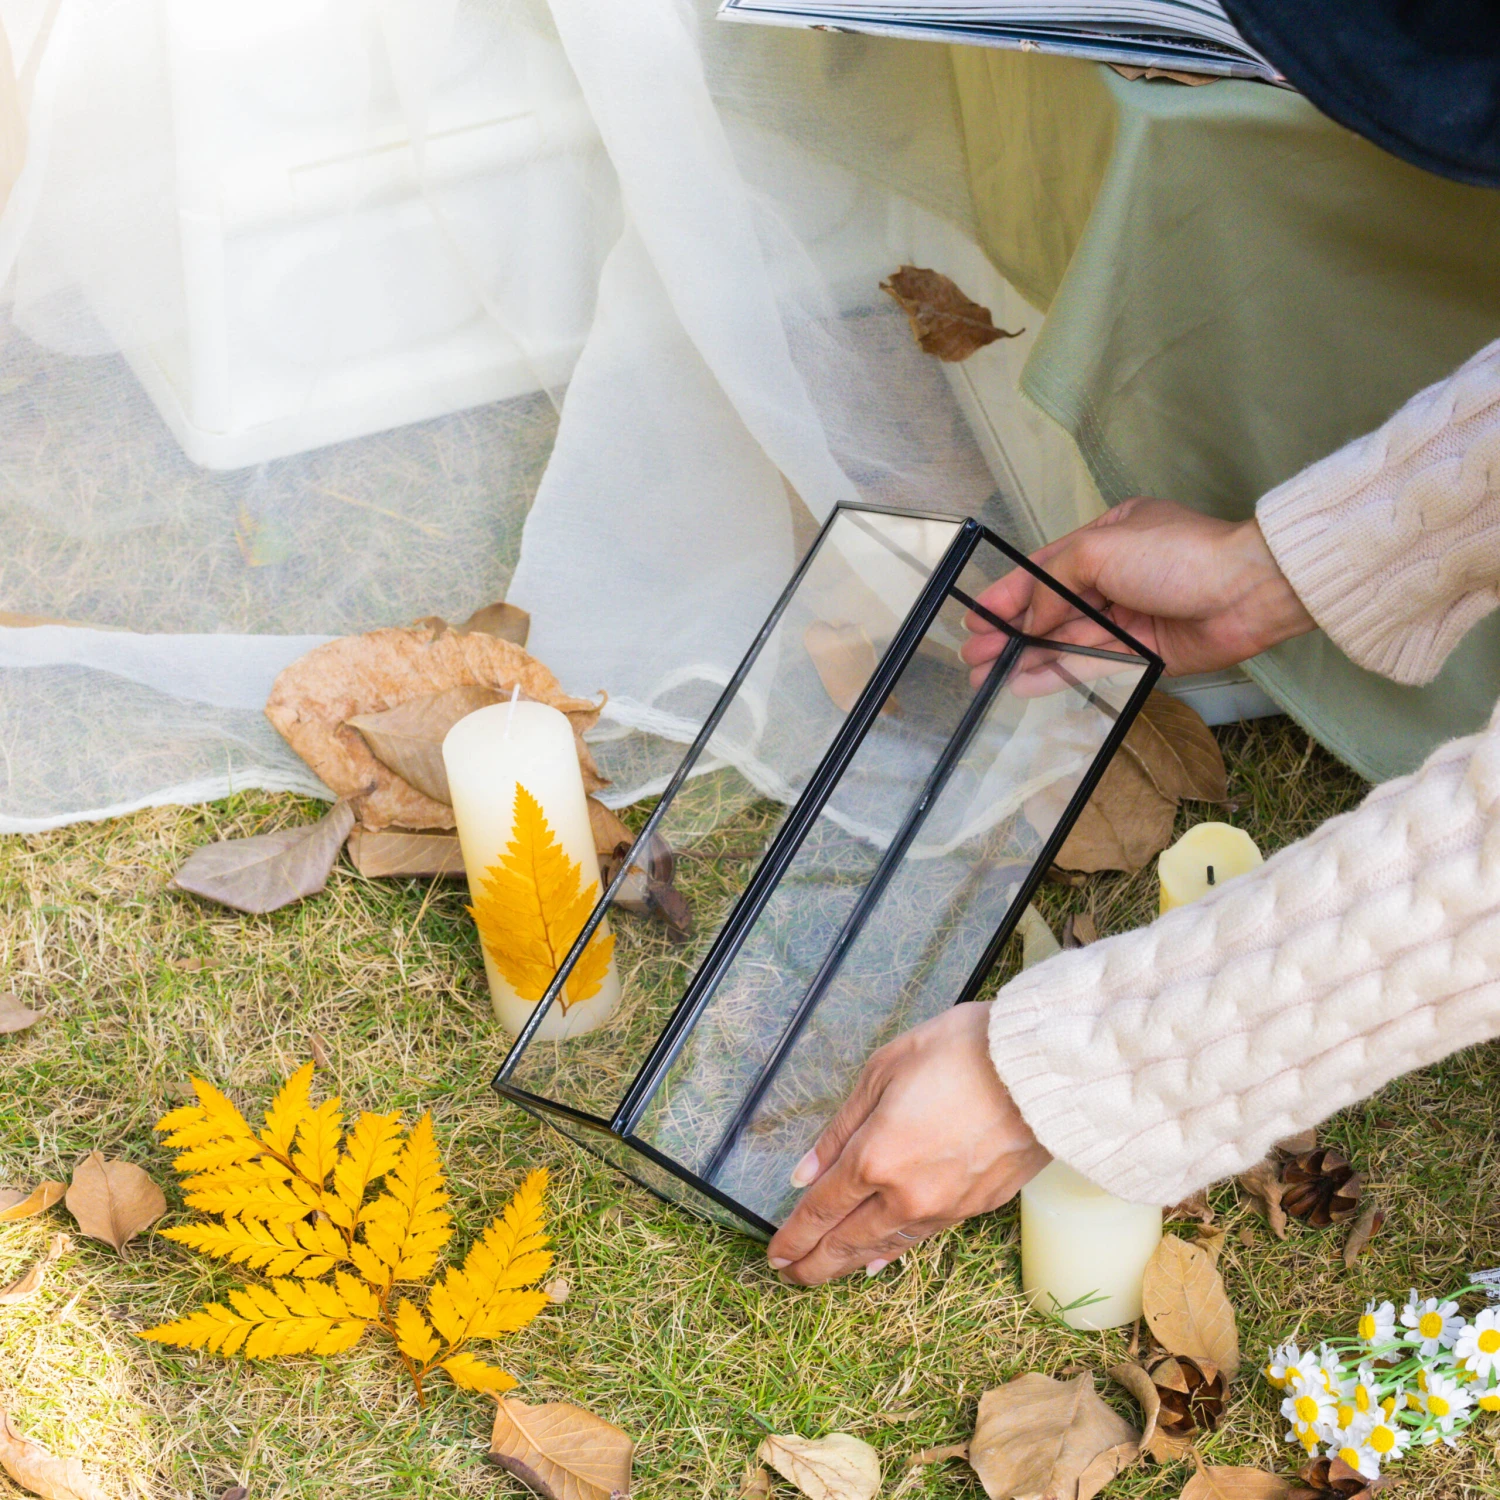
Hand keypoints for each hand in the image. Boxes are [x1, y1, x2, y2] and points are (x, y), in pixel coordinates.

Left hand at [765, 1002, 1049, 1285]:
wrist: (1040, 1070)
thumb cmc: (960, 1052)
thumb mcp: (884, 1070)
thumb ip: (841, 1127)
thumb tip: (805, 1173)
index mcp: (875, 1157)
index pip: (821, 1210)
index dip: (794, 1235)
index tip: (775, 1253)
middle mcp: (905, 1194)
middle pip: (847, 1241)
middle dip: (813, 1262)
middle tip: (789, 1275)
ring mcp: (943, 1207)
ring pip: (884, 1246)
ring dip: (849, 1262)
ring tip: (826, 1270)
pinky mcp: (976, 1207)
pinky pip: (920, 1238)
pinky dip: (892, 1251)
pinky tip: (878, 1260)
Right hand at [960, 497, 1314, 692]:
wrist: (1245, 592)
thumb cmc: (1177, 556)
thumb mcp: (1101, 549)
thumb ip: (1054, 582)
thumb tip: (1028, 620)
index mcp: (1108, 537)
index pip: (1047, 569)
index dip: (1009, 594)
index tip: (975, 615)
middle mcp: (1116, 577)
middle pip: (1051, 609)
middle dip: (1009, 631)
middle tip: (972, 654)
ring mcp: (1129, 617)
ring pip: (1065, 640)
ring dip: (1025, 657)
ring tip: (984, 675)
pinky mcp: (1144, 653)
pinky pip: (1090, 665)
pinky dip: (1055, 673)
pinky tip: (1022, 683)